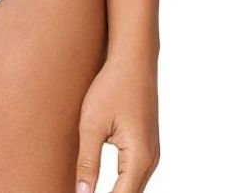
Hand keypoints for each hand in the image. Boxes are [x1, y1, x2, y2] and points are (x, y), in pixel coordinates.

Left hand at [74, 53, 159, 192]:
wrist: (134, 60)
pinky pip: (134, 176)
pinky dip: (120, 185)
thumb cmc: (112, 86)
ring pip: (133, 188)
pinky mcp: (146, 147)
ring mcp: (151, 154)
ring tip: (89, 191)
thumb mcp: (92, 124)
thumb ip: (88, 162)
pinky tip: (103, 186)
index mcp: (139, 158)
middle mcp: (151, 161)